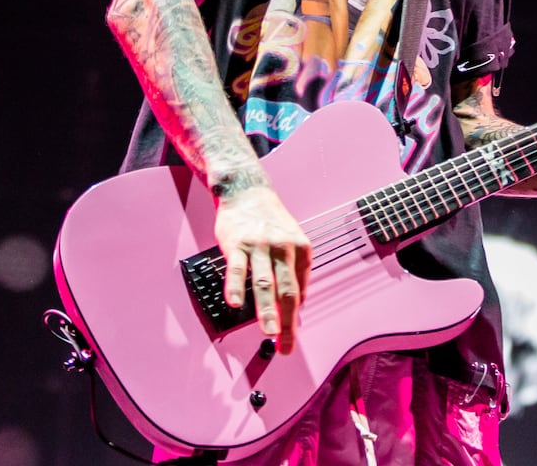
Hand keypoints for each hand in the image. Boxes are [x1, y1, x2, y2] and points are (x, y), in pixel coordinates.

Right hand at [214, 184, 312, 353]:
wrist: (247, 192)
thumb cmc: (271, 220)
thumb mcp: (293, 240)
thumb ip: (296, 270)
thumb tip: (298, 304)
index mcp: (301, 248)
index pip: (300, 289)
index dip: (296, 316)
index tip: (291, 337)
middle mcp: (283, 247)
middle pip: (288, 290)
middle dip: (288, 321)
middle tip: (285, 344)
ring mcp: (260, 245)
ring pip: (264, 283)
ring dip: (267, 310)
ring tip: (269, 331)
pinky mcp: (237, 244)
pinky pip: (237, 269)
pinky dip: (236, 287)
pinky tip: (235, 304)